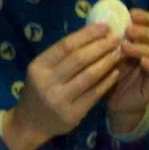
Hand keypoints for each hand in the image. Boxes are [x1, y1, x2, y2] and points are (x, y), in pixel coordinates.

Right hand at [1, 23, 121, 149]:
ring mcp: (60, 100)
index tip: (104, 27)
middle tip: (116, 38)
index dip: (87, 34)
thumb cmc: (38, 90)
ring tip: (118, 53)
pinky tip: (115, 72)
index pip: (65, 46)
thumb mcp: (41, 70)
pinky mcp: (73, 114)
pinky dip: (107, 81)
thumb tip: (91, 33)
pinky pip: (95, 94)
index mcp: (38, 67)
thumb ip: (61, 55)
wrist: (30, 123)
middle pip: (79, 59)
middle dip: (101, 46)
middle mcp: (47, 83)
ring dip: (107, 62)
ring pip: (89, 76)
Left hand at [106, 9, 148, 132]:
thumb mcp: (108, 52)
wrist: (115, 100)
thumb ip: (109, 38)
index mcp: (148, 40)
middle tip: (129, 30)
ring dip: (144, 47)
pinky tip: (143, 62)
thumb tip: (98, 21)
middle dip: (144, 31)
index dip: (145, 17)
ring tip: (127, 47)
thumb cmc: (112, 73)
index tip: (131, 13)